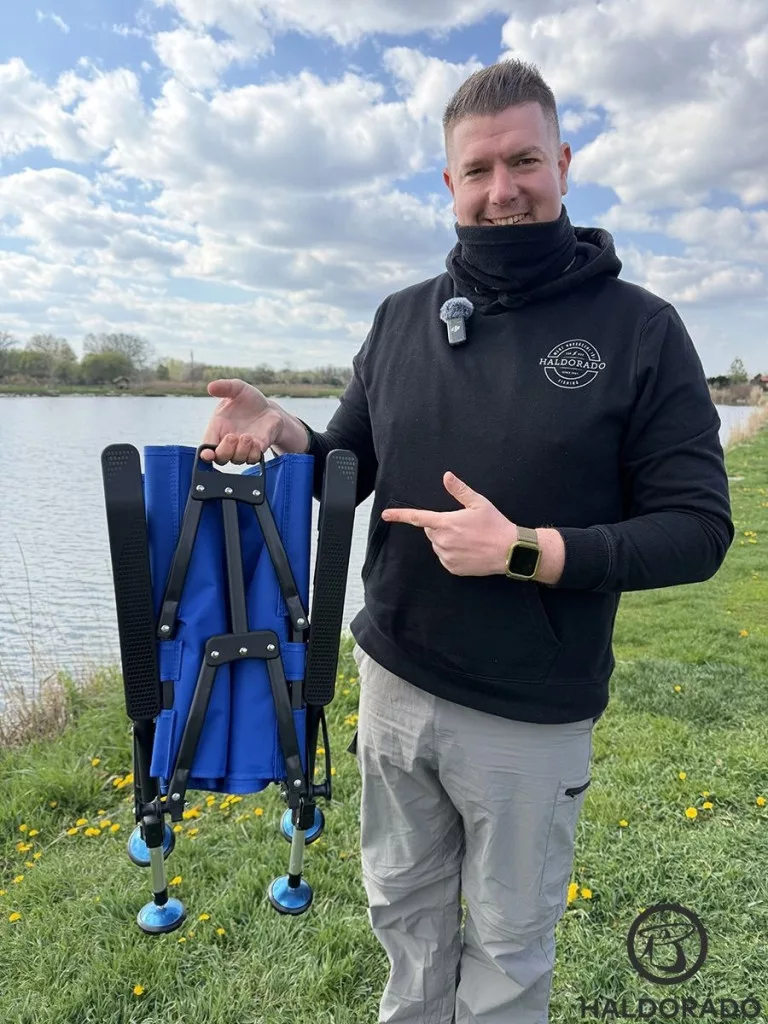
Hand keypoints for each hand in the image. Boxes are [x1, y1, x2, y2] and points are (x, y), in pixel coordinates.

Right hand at [201, 379, 284, 463]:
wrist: (268, 408)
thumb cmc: (247, 399)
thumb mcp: (237, 388)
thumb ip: (225, 387)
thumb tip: (211, 386)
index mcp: (217, 429)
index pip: (207, 447)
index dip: (206, 454)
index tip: (208, 454)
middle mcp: (228, 442)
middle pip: (221, 458)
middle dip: (225, 451)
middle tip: (232, 437)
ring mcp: (242, 448)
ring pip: (237, 460)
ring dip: (241, 451)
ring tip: (248, 437)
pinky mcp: (257, 450)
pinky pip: (253, 459)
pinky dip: (254, 453)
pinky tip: (257, 442)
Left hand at [381, 472, 517, 575]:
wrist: (510, 551)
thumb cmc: (495, 525)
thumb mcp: (479, 503)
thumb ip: (459, 490)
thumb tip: (446, 476)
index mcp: (446, 523)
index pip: (417, 518)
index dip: (399, 516)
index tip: (386, 515)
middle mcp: (443, 541)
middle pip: (431, 530)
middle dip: (441, 526)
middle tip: (462, 525)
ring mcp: (447, 556)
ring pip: (437, 544)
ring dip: (446, 540)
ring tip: (469, 538)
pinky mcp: (453, 568)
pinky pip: (445, 558)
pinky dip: (452, 553)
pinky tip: (469, 549)